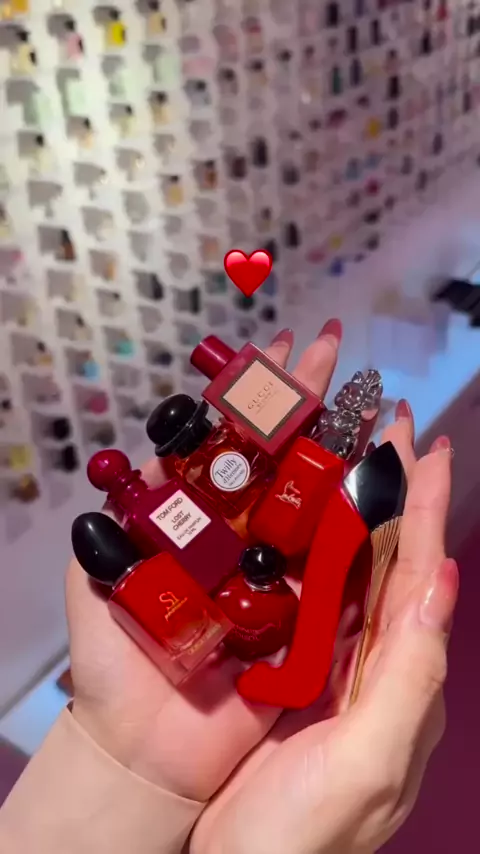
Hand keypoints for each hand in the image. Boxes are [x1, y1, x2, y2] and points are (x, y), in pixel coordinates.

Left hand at [66, 321, 344, 800]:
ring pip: (323, 500)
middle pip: (285, 457)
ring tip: (373, 399)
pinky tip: (389, 477)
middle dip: (309, 400)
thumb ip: (107, 532)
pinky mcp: (312, 617)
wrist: (146, 750)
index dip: (255, 397)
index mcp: (200, 525)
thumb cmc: (115, 668)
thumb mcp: (97, 586)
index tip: (278, 348)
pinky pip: (346, 567)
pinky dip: (371, 524)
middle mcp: (246, 539)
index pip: (234, 446)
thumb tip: (132, 463)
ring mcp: (282, 575)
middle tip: (334, 345)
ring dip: (349, 448)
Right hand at [190, 432, 456, 852]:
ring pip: (355, 576)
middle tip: (391, 431)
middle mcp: (380, 668)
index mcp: (407, 681)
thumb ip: (412, 675)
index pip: (424, 575)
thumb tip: (441, 577)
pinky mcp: (294, 676)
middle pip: (393, 563)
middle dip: (397, 495)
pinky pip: (314, 602)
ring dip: (358, 515)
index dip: (426, 507)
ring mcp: (336, 670)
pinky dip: (316, 556)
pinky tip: (301, 530)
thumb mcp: (368, 762)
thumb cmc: (301, 838)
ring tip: (352, 460)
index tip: (428, 446)